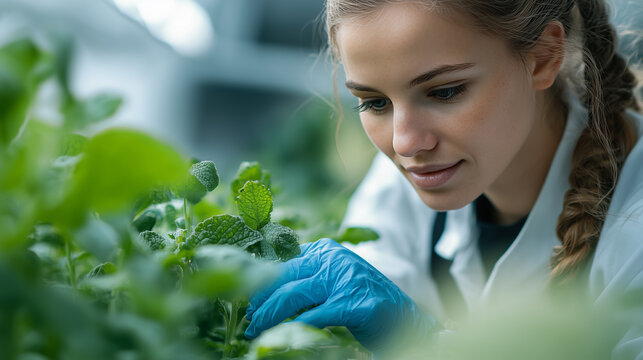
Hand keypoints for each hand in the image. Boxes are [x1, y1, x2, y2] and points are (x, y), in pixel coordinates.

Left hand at [244, 238, 435, 350]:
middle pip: (283, 276)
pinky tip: (280, 338)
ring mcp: (345, 279)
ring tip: (256, 330)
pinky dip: (294, 328)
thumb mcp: (332, 281)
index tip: (249, 298)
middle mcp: (334, 259)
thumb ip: (306, 278)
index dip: (261, 279)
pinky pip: (313, 316)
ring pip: (293, 294)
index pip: (283, 260)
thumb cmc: (362, 301)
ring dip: (269, 316)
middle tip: (249, 318)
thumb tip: (267, 290)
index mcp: (326, 250)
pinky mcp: (354, 304)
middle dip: (261, 299)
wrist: (406, 318)